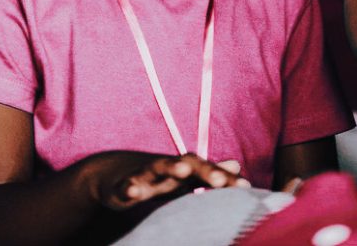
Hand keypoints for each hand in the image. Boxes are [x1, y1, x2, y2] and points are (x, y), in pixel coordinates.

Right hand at [85, 152, 245, 209]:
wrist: (111, 172)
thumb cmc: (154, 177)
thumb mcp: (183, 177)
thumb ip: (209, 173)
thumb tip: (236, 164)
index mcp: (183, 169)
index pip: (209, 171)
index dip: (226, 178)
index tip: (246, 188)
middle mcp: (167, 168)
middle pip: (189, 164)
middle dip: (206, 171)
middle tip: (222, 181)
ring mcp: (144, 174)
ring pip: (159, 168)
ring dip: (170, 167)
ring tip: (183, 170)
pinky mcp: (123, 185)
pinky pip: (127, 186)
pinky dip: (130, 188)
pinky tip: (134, 192)